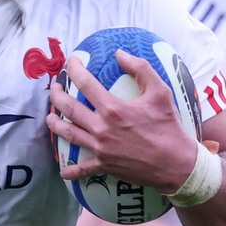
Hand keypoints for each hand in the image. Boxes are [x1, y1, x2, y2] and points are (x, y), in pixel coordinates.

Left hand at [50, 50, 202, 192]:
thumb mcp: (160, 92)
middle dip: (57, 96)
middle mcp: (101, 128)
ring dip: (55, 125)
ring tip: (49, 118)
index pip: (85, 83)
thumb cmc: (169, 126)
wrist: (176, 163)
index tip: (70, 62)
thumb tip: (120, 53)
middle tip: (54, 88)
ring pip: (69, 135)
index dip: (74, 69)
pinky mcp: (104, 166)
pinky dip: (71, 171)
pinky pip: (82, 169)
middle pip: (69, 109)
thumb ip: (140, 69)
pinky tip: (63, 171)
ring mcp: (100, 149)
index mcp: (113, 108)